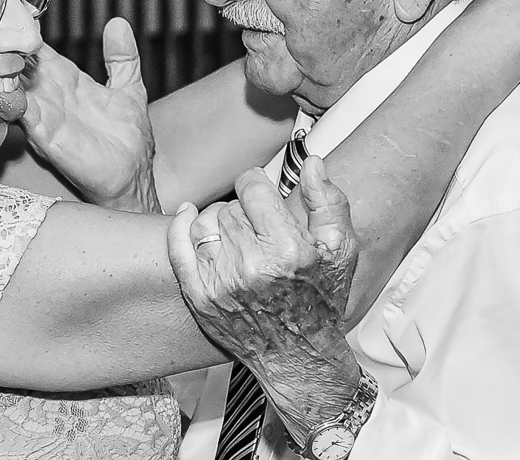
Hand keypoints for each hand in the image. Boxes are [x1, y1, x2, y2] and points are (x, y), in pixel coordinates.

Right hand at [20, 18, 159, 212]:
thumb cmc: (128, 139)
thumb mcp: (129, 89)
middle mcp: (51, 98)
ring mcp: (47, 118)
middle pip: (20, 66)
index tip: (15, 10)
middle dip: (6, 48)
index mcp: (68, 82)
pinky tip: (11, 88)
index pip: (40, 52)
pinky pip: (24, 118)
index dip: (28, 33)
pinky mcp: (48, 140)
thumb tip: (119, 23)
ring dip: (3, 73)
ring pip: (14, 90)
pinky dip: (15, 103)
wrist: (132, 178)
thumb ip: (123, 57)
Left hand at [167, 157, 361, 437]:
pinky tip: (189, 215)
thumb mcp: (341, 249)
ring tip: (236, 230)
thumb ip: (328, 200)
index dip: (258, 183)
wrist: (300, 356)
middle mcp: (251, 266)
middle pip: (229, 206)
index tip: (262, 192)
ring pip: (204, 222)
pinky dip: (180, 227)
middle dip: (244, 208)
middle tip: (258, 224)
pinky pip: (178, 248)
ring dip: (218, 218)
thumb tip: (312, 163)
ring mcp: (221, 283)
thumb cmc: (322, 301)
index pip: (252, 188)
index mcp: (287, 250)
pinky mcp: (200, 297)